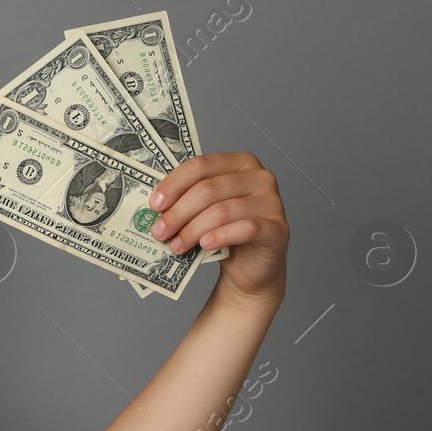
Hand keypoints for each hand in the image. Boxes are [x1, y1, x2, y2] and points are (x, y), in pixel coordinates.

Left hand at [146, 151, 289, 303]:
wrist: (250, 267)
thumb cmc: (224, 233)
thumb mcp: (203, 211)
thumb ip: (186, 200)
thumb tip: (153, 206)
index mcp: (239, 163)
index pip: (201, 165)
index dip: (174, 184)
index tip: (154, 205)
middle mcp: (259, 177)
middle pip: (208, 189)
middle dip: (178, 212)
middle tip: (158, 232)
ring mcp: (272, 202)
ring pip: (222, 211)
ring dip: (192, 230)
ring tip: (175, 246)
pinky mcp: (277, 229)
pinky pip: (245, 229)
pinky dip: (220, 237)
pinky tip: (203, 245)